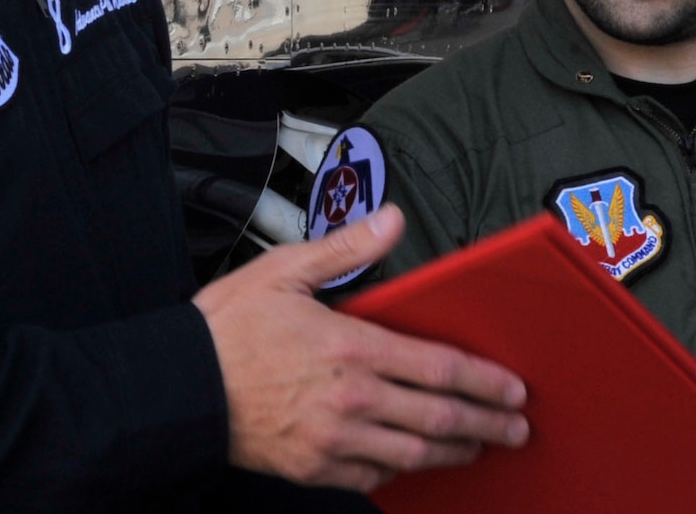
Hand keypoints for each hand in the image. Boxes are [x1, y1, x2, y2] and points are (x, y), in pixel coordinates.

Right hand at [192, 204, 528, 491]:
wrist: (179, 388)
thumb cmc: (227, 330)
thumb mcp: (285, 272)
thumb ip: (347, 247)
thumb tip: (390, 219)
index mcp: (351, 348)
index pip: (440, 368)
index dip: (485, 381)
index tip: (512, 388)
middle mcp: (351, 400)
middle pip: (439, 418)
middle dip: (487, 423)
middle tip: (516, 426)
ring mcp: (334, 440)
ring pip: (414, 454)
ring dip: (456, 451)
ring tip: (480, 447)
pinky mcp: (314, 467)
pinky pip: (374, 476)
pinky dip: (403, 470)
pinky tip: (415, 461)